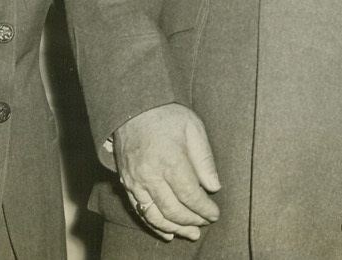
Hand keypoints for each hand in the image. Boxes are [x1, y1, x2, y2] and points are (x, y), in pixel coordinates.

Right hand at [113, 104, 220, 240]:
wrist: (133, 108)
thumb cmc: (167, 116)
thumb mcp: (193, 128)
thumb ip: (204, 159)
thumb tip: (214, 187)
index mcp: (171, 160)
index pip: (190, 196)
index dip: (204, 209)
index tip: (215, 214)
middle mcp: (151, 175)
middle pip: (174, 209)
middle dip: (192, 221)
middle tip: (205, 224)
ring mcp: (136, 181)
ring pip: (156, 215)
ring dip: (175, 228)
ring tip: (190, 234)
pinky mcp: (126, 183)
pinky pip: (140, 211)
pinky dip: (154, 224)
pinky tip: (167, 232)